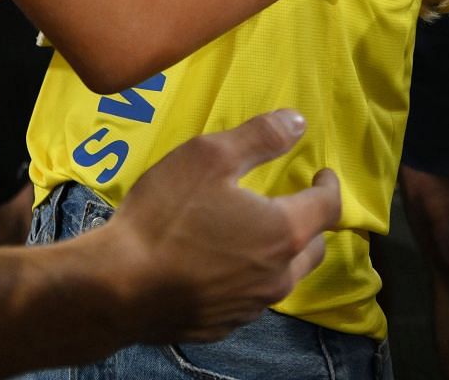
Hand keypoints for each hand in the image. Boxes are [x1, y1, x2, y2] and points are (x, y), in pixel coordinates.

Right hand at [102, 110, 338, 343]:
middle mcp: (278, 275)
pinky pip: (248, 298)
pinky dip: (247, 278)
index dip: (329, 186)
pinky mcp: (224, 325)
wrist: (119, 287)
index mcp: (283, 232)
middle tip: (294, 206)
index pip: (327, 207)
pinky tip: (220, 267)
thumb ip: (259, 138)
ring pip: (282, 277)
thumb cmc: (167, 215)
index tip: (322, 174)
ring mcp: (251, 306)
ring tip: (257, 236)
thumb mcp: (208, 157)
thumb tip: (298, 122)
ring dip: (280, 255)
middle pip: (313, 249)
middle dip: (310, 224)